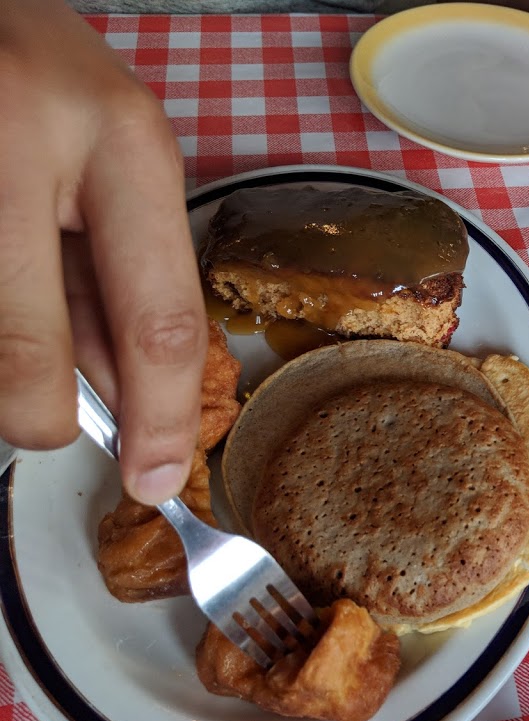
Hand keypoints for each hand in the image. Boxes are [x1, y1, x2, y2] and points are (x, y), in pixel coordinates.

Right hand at [0, 0, 206, 504]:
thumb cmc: (49, 82)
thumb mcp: (116, 163)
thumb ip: (122, 276)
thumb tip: (125, 396)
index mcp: (122, 139)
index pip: (156, 317)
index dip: (160, 419)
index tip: (160, 475)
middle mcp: (27, 141)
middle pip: (28, 352)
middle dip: (43, 418)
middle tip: (54, 429)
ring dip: (6, 368)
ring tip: (26, 301)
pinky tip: (12, 289)